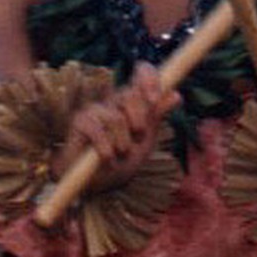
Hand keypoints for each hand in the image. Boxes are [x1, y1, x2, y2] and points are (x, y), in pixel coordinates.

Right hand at [51, 63, 179, 192]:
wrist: (98, 184)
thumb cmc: (123, 160)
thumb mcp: (146, 140)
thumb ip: (157, 116)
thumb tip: (176, 95)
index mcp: (132, 100)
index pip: (142, 72)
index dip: (149, 79)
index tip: (154, 100)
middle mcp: (113, 100)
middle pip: (130, 95)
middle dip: (139, 121)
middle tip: (137, 138)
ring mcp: (95, 109)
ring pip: (116, 118)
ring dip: (123, 143)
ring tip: (120, 156)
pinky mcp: (79, 122)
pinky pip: (98, 132)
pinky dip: (107, 151)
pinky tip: (108, 161)